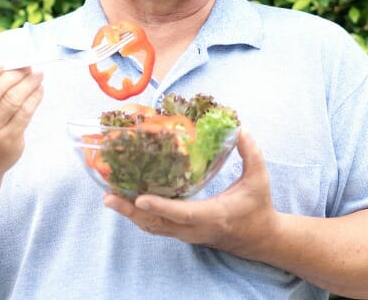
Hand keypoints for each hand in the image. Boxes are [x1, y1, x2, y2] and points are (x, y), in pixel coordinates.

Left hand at [102, 130, 277, 258]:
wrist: (259, 239)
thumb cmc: (258, 207)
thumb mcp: (258, 179)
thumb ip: (251, 154)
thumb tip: (241, 128)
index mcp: (213, 215)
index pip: (184, 213)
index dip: (161, 207)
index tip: (140, 199)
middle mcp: (196, 229)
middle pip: (158, 224)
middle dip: (131, 211)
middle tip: (109, 197)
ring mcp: (188, 234)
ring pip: (153, 227)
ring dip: (131, 215)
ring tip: (110, 198)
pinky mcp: (183, 233)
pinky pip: (157, 226)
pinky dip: (140, 216)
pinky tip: (127, 202)